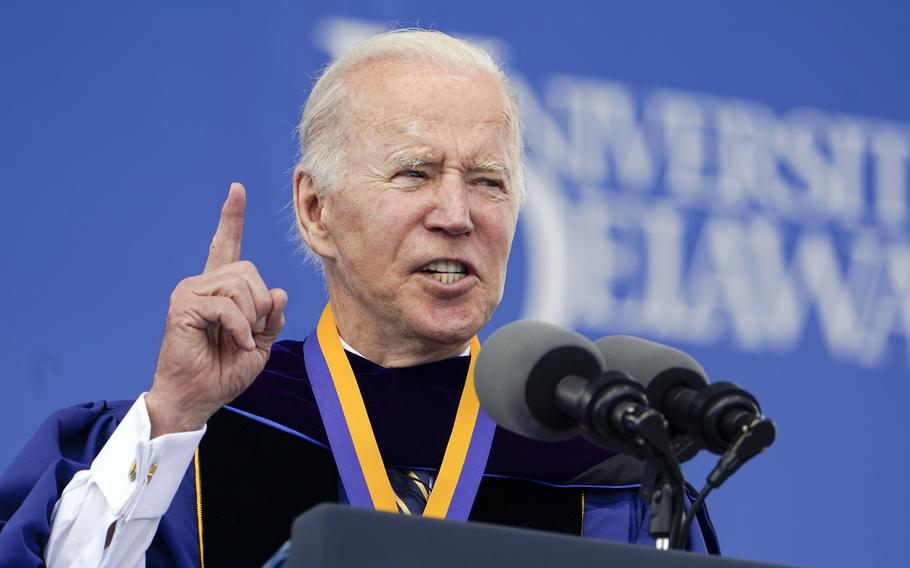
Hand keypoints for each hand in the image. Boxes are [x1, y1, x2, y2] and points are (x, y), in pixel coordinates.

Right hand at [145, 183, 287, 436]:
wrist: (197, 398)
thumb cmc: (224, 372)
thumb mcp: (260, 344)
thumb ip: (271, 317)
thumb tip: (277, 292)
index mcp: (220, 290)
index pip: (227, 246)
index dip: (232, 218)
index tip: (237, 190)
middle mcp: (202, 284)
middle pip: (249, 271)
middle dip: (260, 305)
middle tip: (247, 334)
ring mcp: (190, 292)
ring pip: (241, 285)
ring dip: (250, 319)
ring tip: (237, 340)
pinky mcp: (183, 305)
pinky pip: (227, 305)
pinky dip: (240, 328)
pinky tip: (234, 344)